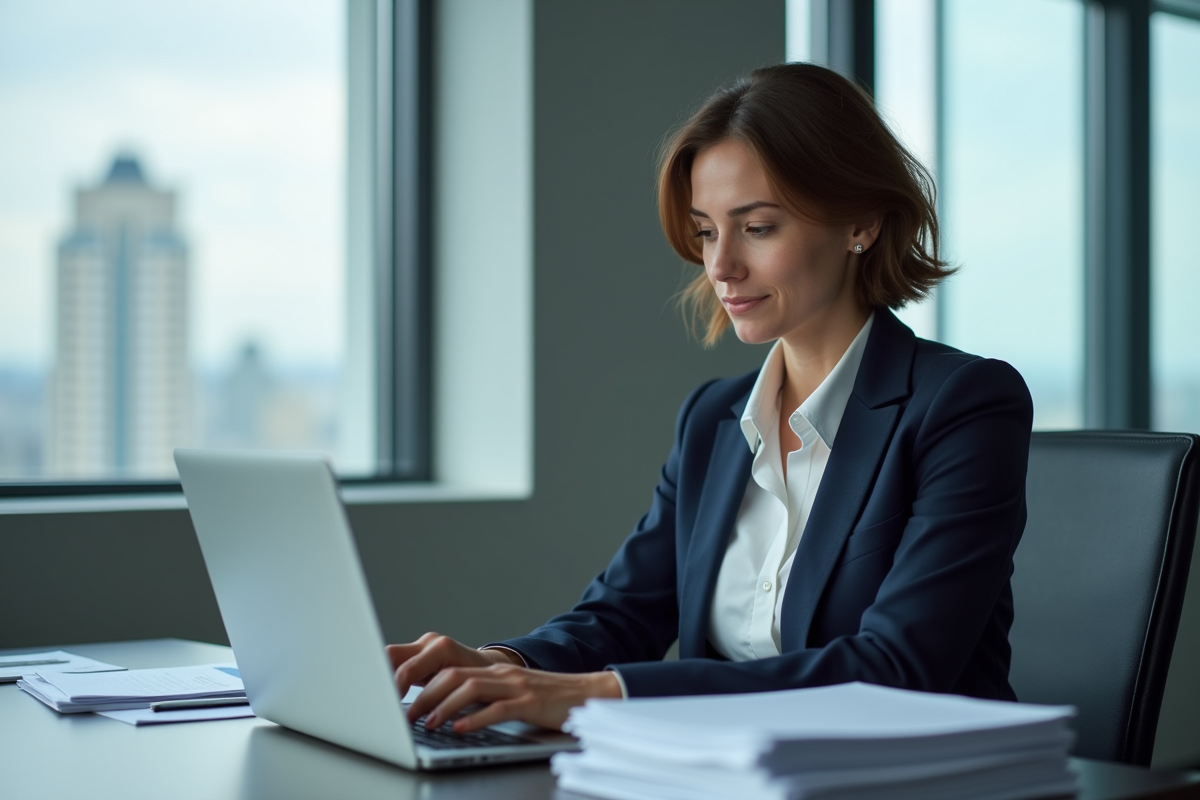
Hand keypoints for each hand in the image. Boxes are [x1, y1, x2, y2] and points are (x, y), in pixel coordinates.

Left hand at [387, 631, 620, 732]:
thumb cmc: (546, 700)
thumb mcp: (509, 695)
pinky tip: (460, 730)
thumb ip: (483, 698)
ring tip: (428, 724)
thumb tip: (447, 712)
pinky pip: (497, 709)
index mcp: (493, 671)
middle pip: (453, 675)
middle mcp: (501, 674)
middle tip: (407, 716)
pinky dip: (475, 719)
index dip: (422, 681)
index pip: (448, 668)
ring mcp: (516, 687)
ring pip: (470, 688)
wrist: (587, 695)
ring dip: (444, 706)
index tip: (401, 698)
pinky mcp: (530, 704)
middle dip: (424, 695)